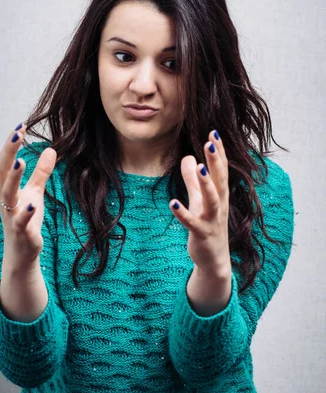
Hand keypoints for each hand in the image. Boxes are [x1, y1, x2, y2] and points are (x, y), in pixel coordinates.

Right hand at [0, 123, 56, 267]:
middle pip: (3, 172)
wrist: (22, 252)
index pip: (6, 161)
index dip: (12, 144)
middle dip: (9, 152)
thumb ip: (41, 172)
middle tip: (17, 133)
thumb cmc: (26, 219)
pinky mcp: (21, 232)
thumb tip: (51, 149)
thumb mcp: (35, 193)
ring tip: (21, 161)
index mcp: (8, 188)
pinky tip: (33, 203)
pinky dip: (26, 212)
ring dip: (13, 178)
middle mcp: (6, 199)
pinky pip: (21, 221)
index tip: (21, 125)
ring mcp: (12, 215)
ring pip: (8, 194)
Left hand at [169, 130, 229, 275]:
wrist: (214, 259)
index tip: (213, 132)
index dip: (218, 152)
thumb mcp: (199, 200)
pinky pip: (192, 222)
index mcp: (219, 194)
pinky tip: (172, 202)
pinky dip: (183, 213)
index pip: (220, 169)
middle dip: (216, 161)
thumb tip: (188, 157)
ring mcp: (212, 220)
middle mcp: (219, 204)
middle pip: (220, 179)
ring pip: (212, 199)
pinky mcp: (202, 234)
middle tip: (211, 141)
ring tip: (200, 166)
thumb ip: (192, 180)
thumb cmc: (208, 225)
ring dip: (206, 182)